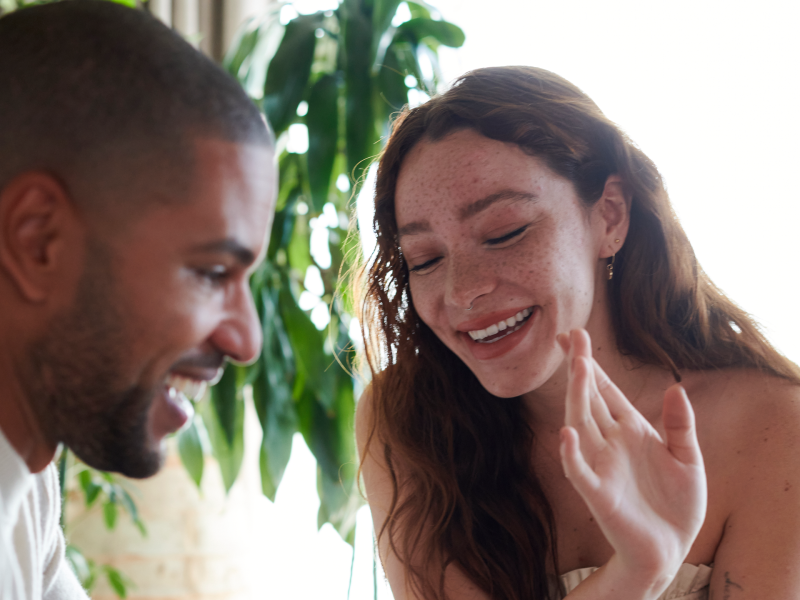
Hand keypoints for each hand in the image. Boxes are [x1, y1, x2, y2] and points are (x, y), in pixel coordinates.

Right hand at [558, 329, 706, 592]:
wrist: (670, 549)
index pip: (605, 390)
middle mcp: (610, 442)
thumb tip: (676, 387)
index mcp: (631, 430)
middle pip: (589, 398)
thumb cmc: (677, 505)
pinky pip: (579, 471)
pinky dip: (571, 454)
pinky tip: (567, 433)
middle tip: (572, 337)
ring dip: (577, 397)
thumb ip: (681, 424)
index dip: (590, 364)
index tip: (575, 336)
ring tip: (577, 368)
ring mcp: (601, 465)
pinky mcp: (599, 494)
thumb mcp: (689, 459)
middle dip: (581, 368)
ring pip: (581, 423)